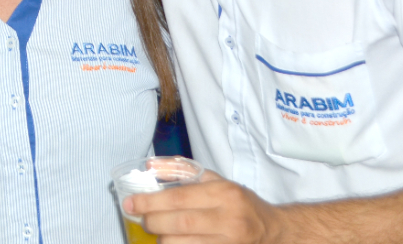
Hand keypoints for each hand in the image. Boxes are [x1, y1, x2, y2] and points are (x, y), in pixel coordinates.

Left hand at [126, 170, 282, 243]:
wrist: (271, 230)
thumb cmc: (238, 202)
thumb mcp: (215, 180)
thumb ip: (182, 171)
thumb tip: (150, 166)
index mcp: (223, 193)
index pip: (179, 199)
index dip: (150, 202)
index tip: (130, 204)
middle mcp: (228, 218)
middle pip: (178, 224)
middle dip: (152, 222)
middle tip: (141, 219)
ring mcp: (228, 242)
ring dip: (162, 240)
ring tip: (159, 232)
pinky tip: (172, 241)